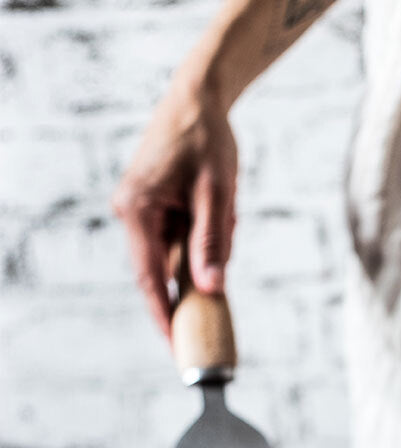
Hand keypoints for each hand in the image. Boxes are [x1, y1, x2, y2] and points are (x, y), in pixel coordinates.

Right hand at [113, 82, 237, 333]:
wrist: (197, 99)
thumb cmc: (207, 139)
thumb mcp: (218, 192)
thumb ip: (213, 241)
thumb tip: (212, 288)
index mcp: (137, 209)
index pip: (149, 278)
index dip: (165, 316)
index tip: (177, 349)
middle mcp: (129, 212)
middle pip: (160, 270)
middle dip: (192, 280)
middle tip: (218, 285)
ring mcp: (138, 210)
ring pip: (173, 254)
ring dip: (203, 249)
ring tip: (225, 210)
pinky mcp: (150, 206)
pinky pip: (177, 237)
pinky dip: (201, 237)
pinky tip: (219, 209)